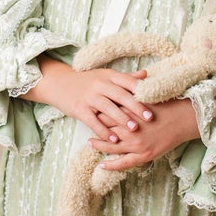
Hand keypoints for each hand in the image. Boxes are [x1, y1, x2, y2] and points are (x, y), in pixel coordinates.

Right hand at [22, 57, 157, 144]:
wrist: (59, 83)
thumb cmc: (87, 81)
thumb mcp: (106, 76)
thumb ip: (126, 78)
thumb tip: (146, 75)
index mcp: (109, 76)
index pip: (128, 82)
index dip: (142, 91)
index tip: (156, 100)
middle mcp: (100, 85)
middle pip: (121, 96)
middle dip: (136, 107)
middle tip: (150, 117)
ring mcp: (89, 97)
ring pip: (108, 109)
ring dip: (122, 119)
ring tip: (134, 129)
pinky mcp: (80, 109)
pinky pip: (93, 121)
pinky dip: (104, 131)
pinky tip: (113, 139)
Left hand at [89, 95, 199, 169]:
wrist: (186, 118)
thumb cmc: (169, 104)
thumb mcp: (150, 95)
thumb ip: (135, 91)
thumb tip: (124, 83)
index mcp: (131, 112)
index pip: (108, 111)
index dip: (98, 110)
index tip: (90, 108)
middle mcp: (131, 128)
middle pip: (107, 127)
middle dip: (96, 126)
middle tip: (85, 124)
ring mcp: (136, 143)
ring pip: (111, 145)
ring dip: (98, 145)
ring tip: (89, 143)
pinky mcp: (144, 155)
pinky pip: (123, 163)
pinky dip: (111, 164)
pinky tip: (101, 165)